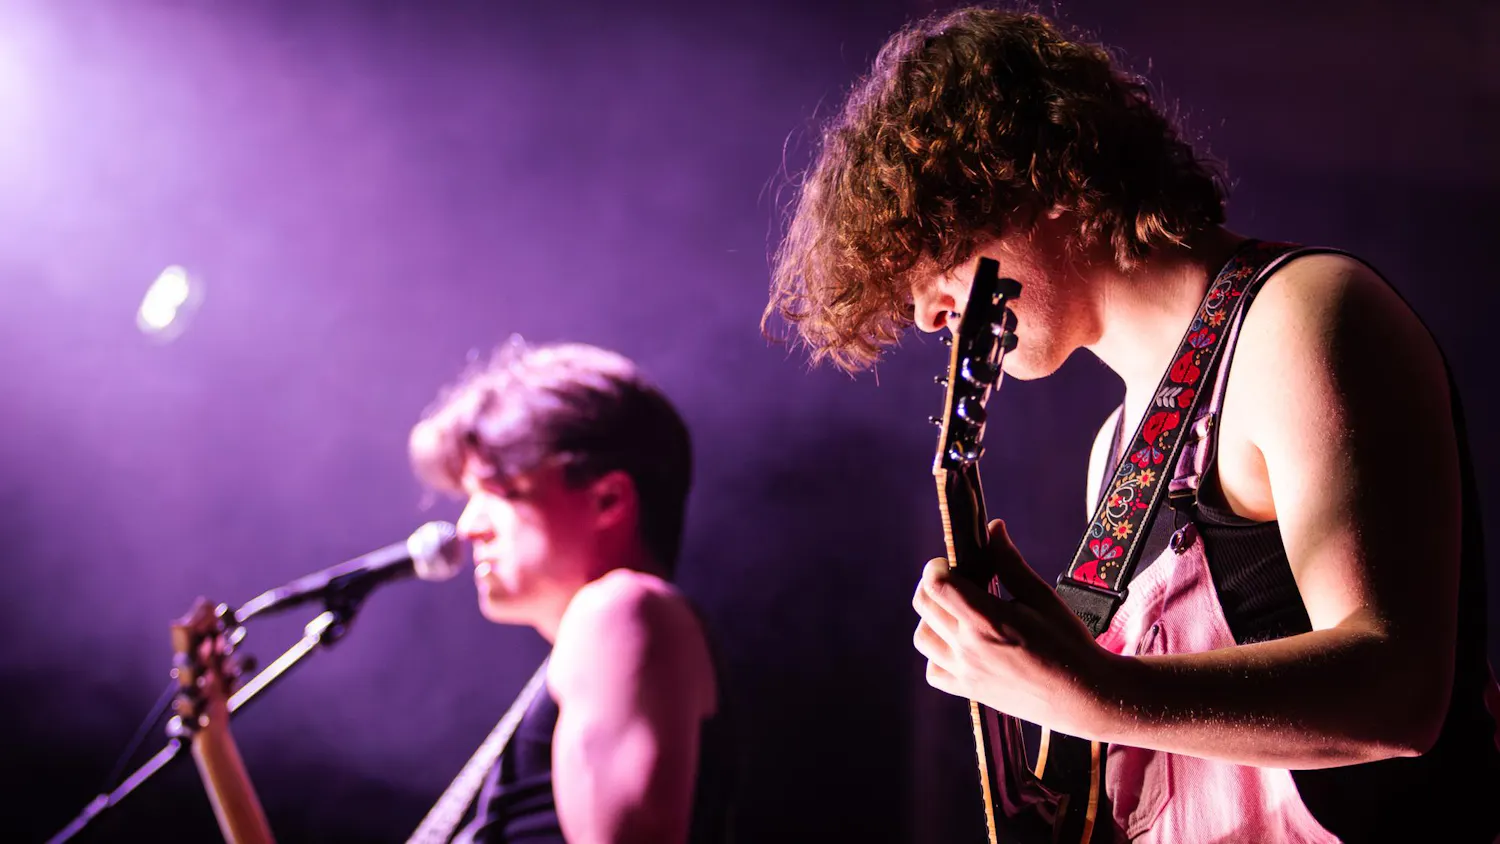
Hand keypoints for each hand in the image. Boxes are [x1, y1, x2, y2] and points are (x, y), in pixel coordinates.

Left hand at [912, 519, 1116, 735]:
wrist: (1083, 696)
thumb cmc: (1068, 643)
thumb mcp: (1042, 597)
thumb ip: (1010, 563)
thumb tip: (993, 527)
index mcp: (987, 620)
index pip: (937, 585)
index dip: (938, 566)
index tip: (953, 562)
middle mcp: (969, 648)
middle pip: (924, 605)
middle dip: (935, 584)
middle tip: (960, 582)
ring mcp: (965, 673)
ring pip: (922, 637)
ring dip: (932, 618)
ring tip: (959, 612)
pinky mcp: (968, 692)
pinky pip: (933, 670)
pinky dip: (937, 654)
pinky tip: (960, 645)